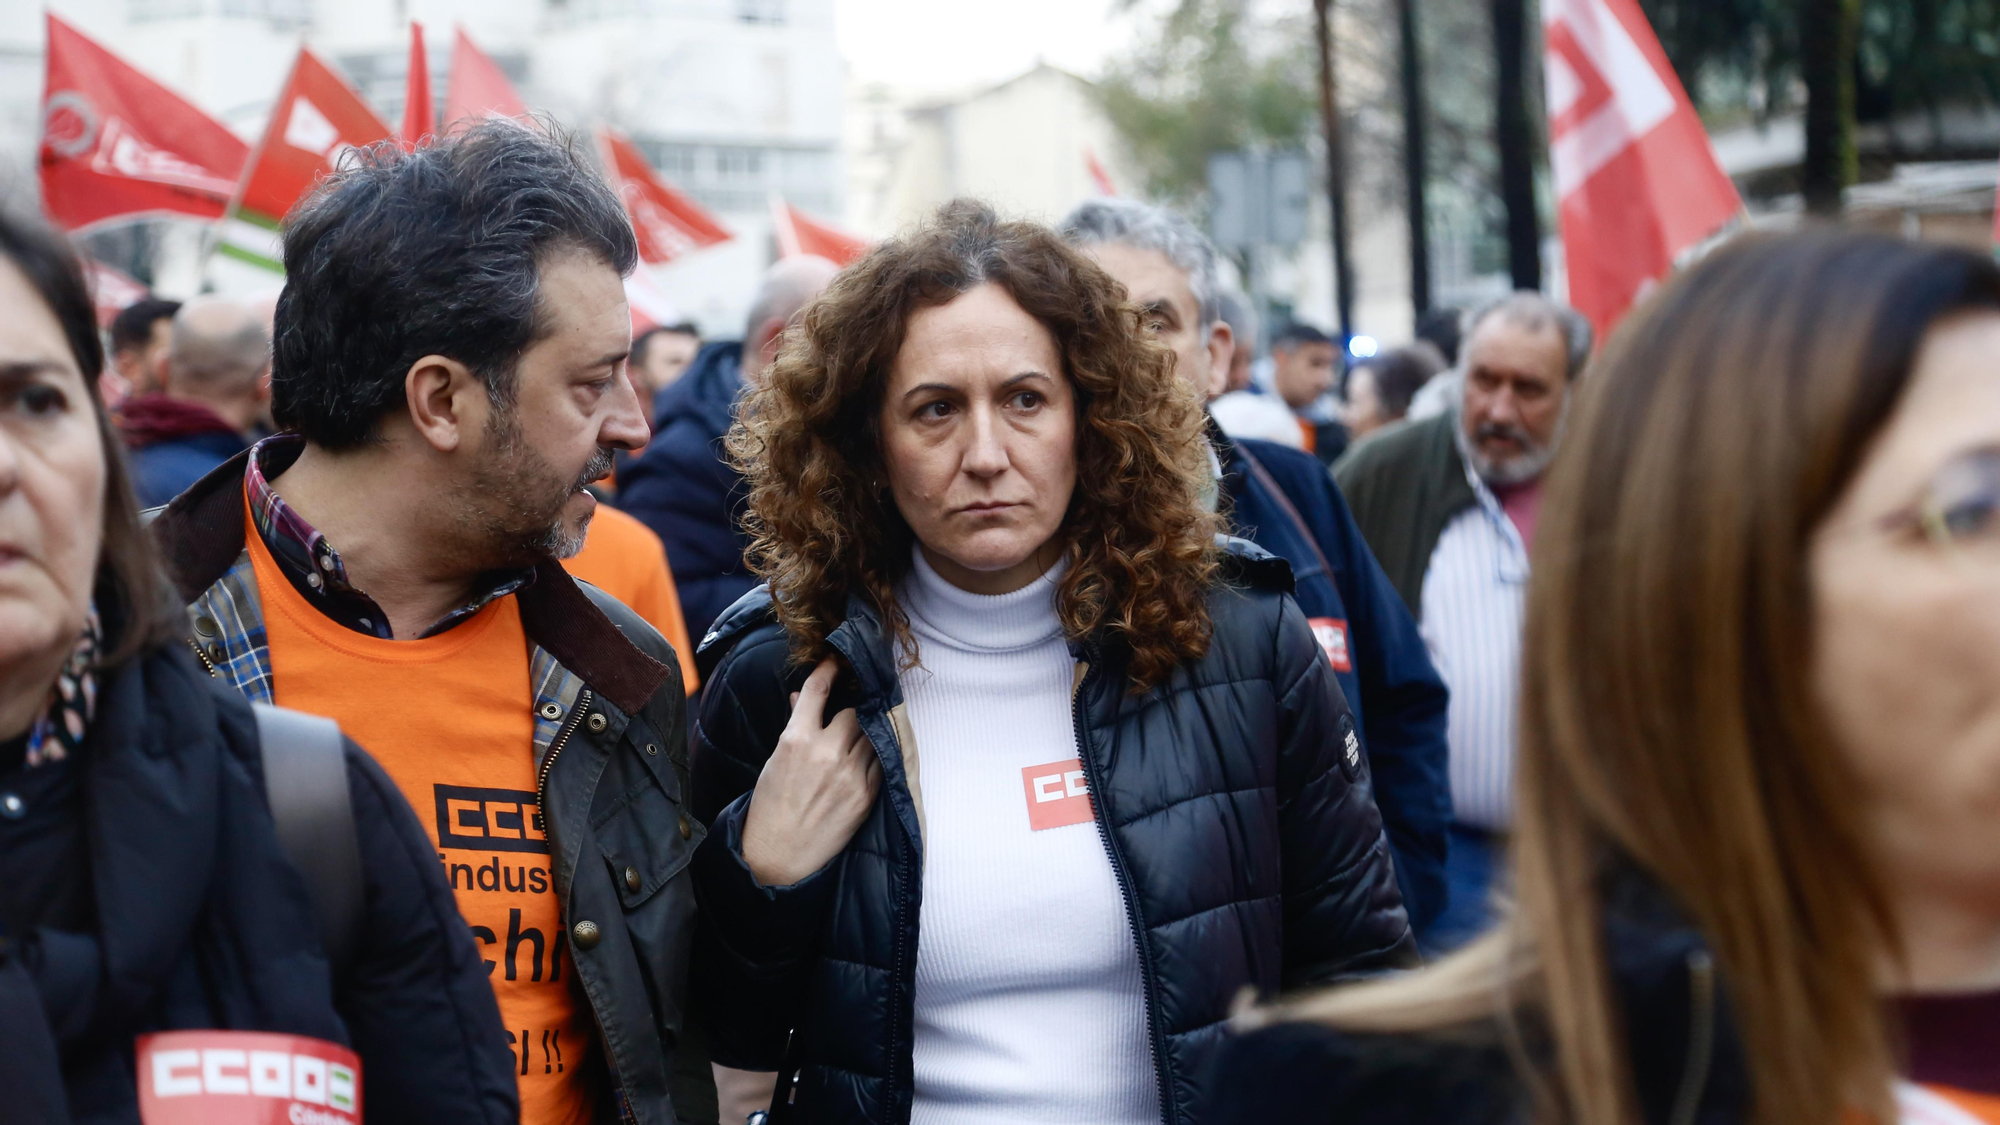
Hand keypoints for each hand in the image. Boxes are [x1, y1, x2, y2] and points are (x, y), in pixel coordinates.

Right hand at [740, 657, 881, 886]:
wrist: (779, 856)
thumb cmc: (771, 806)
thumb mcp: (775, 760)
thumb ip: (795, 725)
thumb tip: (806, 697)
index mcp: (797, 740)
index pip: (820, 691)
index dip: (829, 671)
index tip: (836, 663)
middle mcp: (827, 753)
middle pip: (855, 712)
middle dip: (851, 710)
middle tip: (848, 712)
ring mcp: (851, 774)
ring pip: (872, 734)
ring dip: (865, 731)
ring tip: (859, 733)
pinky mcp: (867, 794)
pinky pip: (880, 760)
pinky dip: (874, 755)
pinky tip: (866, 757)